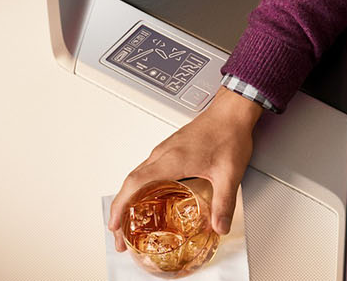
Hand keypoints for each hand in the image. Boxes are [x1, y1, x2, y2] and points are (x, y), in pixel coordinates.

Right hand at [106, 87, 263, 250]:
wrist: (232, 111)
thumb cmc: (228, 134)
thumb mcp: (229, 174)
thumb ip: (224, 203)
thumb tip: (220, 227)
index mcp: (171, 160)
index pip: (135, 183)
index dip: (120, 206)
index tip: (114, 225)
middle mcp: (163, 154)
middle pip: (130, 183)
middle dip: (119, 210)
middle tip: (120, 235)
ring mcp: (165, 151)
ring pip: (136, 176)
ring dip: (127, 199)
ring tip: (128, 222)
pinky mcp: (170, 149)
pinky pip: (146, 171)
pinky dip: (138, 189)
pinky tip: (146, 200)